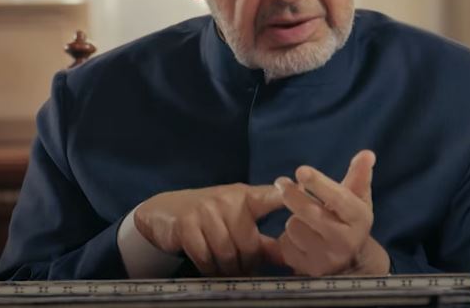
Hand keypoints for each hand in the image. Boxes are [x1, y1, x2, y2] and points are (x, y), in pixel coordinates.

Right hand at [134, 183, 283, 275]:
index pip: (271, 196)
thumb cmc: (210, 218)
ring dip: (227, 269)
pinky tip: (209, 268)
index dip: (287, 198)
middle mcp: (228, 199)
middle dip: (247, 264)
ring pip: (226, 253)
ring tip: (227, 272)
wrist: (165, 212)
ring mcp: (206, 209)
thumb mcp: (237, 221)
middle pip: (248, 243)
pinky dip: (208, 268)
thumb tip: (292, 258)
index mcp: (246, 196)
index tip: (304, 198)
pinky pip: (205, 256)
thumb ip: (263, 240)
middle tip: (243, 272)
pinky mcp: (187, 223)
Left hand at [273, 150, 389, 276]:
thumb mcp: (358, 199)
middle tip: (282, 182)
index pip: (338, 199)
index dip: (319, 184)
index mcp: (359, 219)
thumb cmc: (349, 221)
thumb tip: (367, 153)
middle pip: (310, 213)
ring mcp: (326, 258)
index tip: (301, 170)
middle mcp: (344, 241)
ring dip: (293, 218)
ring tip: (302, 217)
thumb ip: (359, 175)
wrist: (351, 263)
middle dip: (292, 195)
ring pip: (294, 227)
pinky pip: (286, 245)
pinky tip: (298, 236)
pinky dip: (287, 237)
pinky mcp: (309, 270)